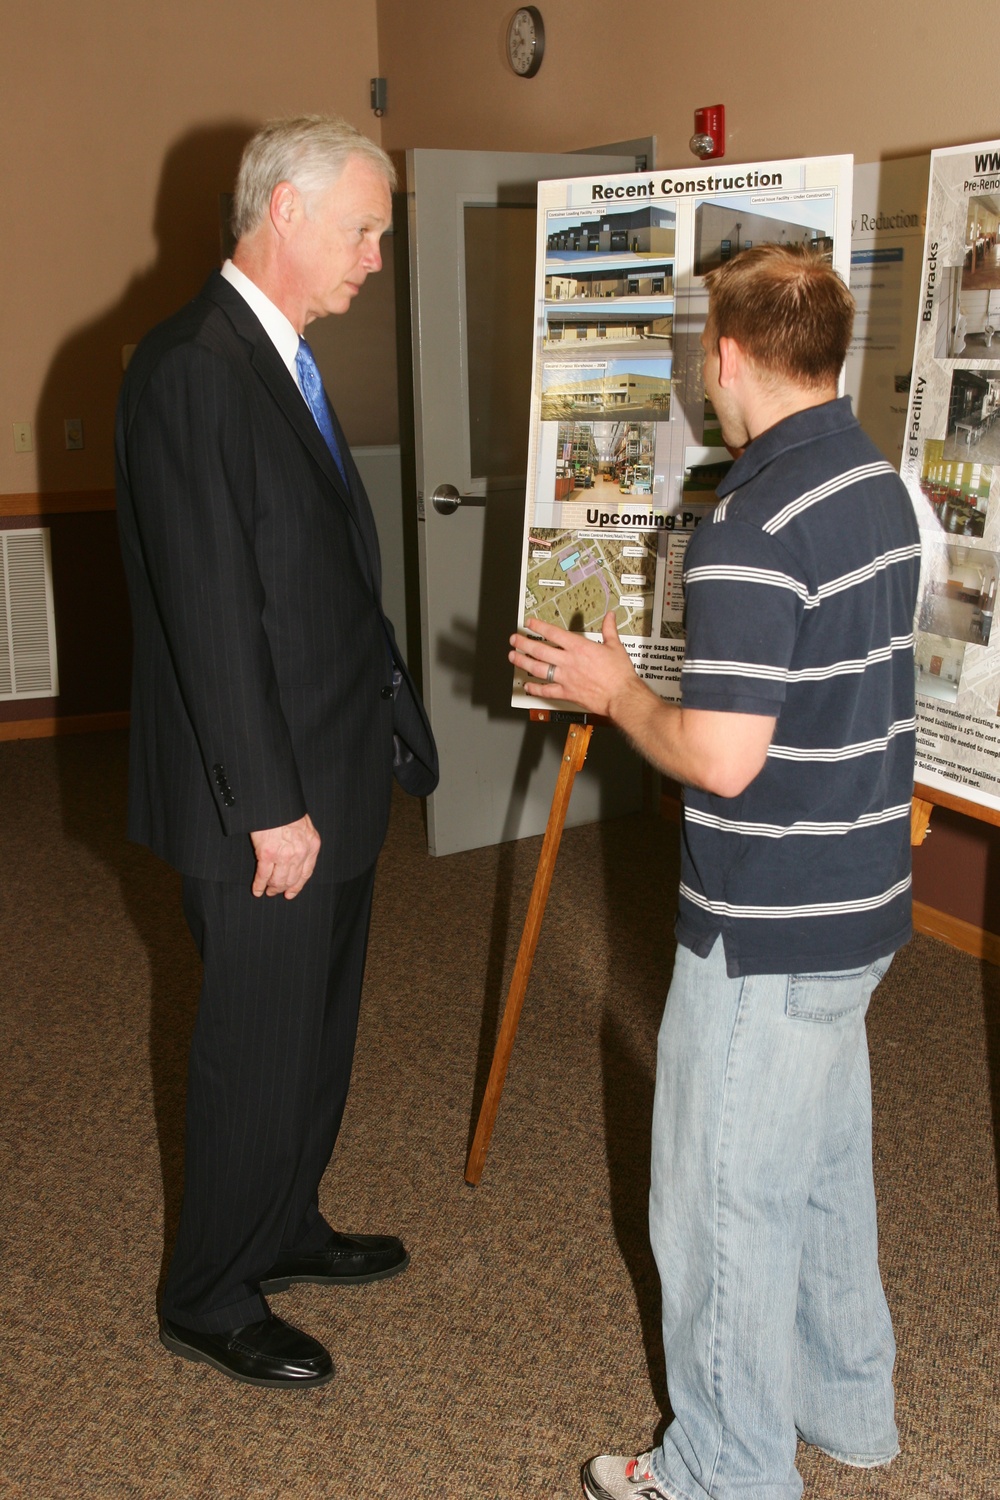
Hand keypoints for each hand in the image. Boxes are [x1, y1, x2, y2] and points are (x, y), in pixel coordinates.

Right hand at [250, 813, 320, 898]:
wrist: (275, 800)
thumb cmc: (287, 809)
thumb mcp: (304, 825)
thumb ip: (303, 841)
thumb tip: (296, 855)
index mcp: (312, 845)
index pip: (306, 873)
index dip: (298, 885)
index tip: (291, 893)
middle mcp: (300, 853)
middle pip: (292, 879)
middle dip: (283, 888)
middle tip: (275, 892)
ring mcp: (284, 855)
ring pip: (278, 880)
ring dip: (272, 888)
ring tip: (267, 891)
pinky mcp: (267, 854)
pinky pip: (263, 876)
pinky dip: (259, 885)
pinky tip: (257, 890)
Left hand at [509, 612, 641, 717]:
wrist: (622, 696)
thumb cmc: (619, 674)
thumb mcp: (615, 646)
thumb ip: (609, 630)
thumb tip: (610, 617)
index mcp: (579, 648)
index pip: (553, 633)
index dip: (538, 626)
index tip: (529, 623)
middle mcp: (569, 662)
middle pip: (540, 650)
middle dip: (524, 643)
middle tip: (514, 639)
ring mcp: (565, 678)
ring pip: (538, 669)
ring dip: (523, 662)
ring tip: (514, 657)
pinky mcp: (567, 693)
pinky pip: (546, 691)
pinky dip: (535, 689)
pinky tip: (528, 686)